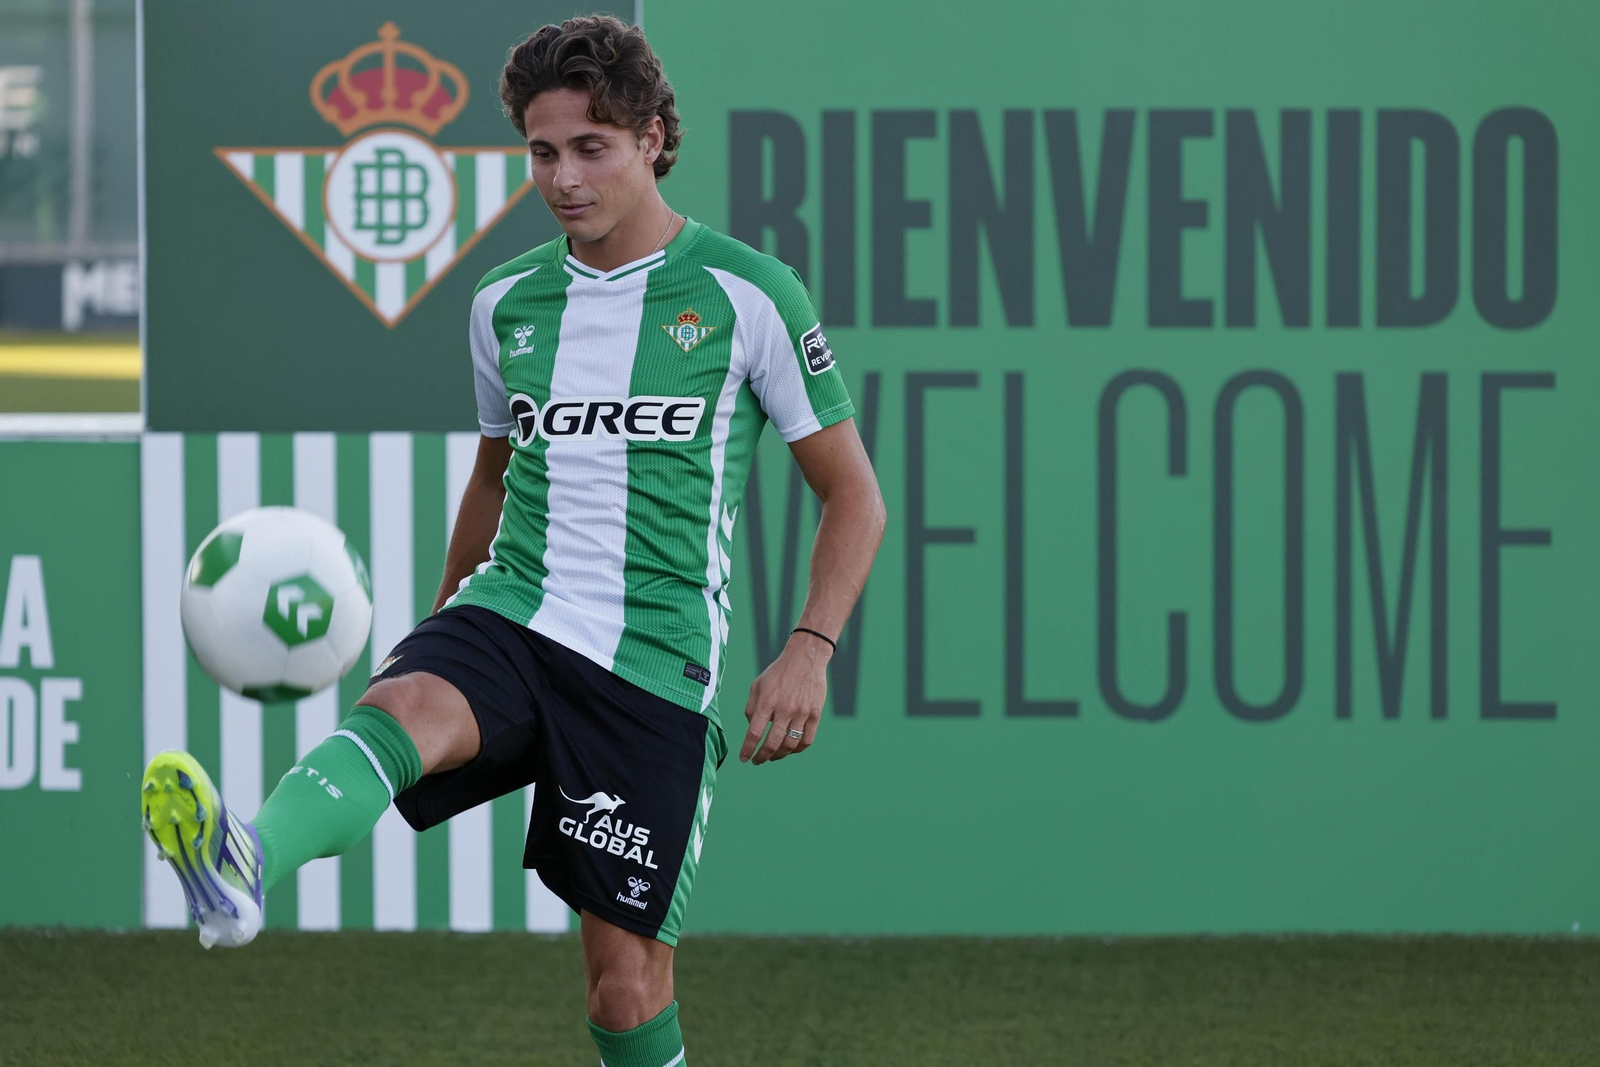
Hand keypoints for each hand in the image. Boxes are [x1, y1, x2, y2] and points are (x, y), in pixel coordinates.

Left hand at [739, 631, 830, 763]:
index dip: (748, 749)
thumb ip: (751, 708)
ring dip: (779, 755)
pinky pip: (807, 740)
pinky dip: (797, 749)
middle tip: (757, 761)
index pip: (754, 732)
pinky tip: (790, 749)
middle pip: (772, 743)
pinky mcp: (815, 714)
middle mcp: (784, 708)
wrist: (806, 658)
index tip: (744, 758)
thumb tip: (751, 729)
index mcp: (767, 701)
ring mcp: (802, 712)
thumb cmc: (778, 672)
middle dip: (762, 757)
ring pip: (790, 745)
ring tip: (772, 757)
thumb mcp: (757, 685)